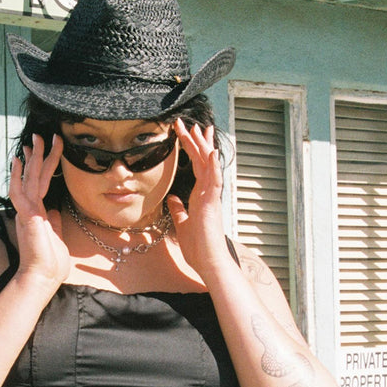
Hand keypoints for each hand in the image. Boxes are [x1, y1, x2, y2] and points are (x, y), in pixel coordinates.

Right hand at [8, 133, 70, 294]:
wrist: (42, 279)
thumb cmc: (50, 265)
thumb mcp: (57, 239)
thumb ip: (54, 224)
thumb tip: (56, 212)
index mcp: (37, 215)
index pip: (41, 185)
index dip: (42, 167)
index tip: (43, 151)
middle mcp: (30, 211)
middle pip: (35, 177)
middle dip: (38, 155)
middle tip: (40, 135)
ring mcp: (27, 213)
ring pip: (30, 179)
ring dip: (34, 158)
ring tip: (36, 139)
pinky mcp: (27, 216)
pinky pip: (21, 191)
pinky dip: (19, 175)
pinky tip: (19, 161)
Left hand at [166, 118, 231, 278]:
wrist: (208, 263)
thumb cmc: (198, 248)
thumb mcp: (182, 225)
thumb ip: (178, 211)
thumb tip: (172, 199)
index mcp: (200, 197)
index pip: (196, 167)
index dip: (191, 150)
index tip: (185, 134)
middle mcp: (207, 194)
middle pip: (202, 162)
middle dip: (195, 142)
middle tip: (188, 124)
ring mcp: (211, 198)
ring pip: (208, 168)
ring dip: (203, 148)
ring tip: (199, 129)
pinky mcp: (212, 206)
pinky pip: (214, 183)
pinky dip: (213, 167)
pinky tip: (212, 153)